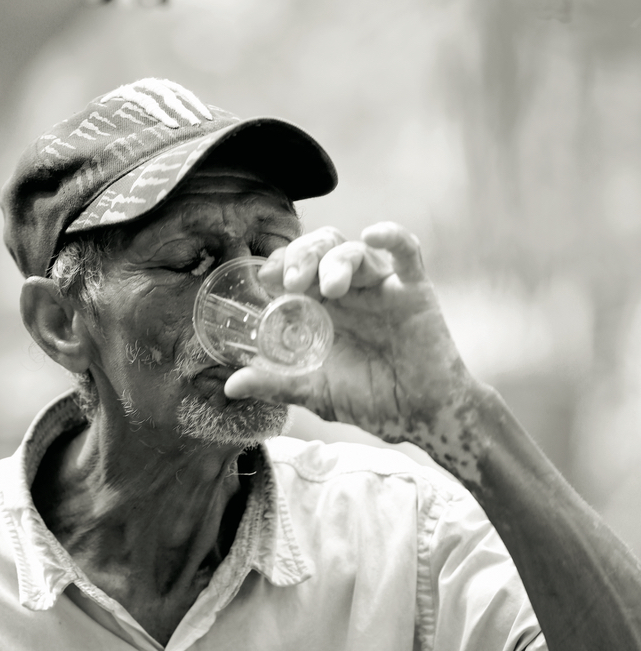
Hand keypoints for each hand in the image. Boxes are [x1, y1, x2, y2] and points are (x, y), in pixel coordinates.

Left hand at [225, 222, 478, 470]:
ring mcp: (382, 287)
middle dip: (303, 257)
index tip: (266, 278)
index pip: (297, 266)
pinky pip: (407, 252)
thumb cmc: (372, 400)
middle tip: (292, 281)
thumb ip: (276, 384)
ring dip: (336, 260)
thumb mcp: (315, 391)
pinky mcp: (414, 291)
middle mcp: (351, 291)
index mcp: (324, 307)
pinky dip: (392, 236)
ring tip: (329, 287)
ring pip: (356, 251)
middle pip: (322, 249)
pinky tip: (373, 235)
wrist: (419, 416)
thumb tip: (232, 385)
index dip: (281, 263)